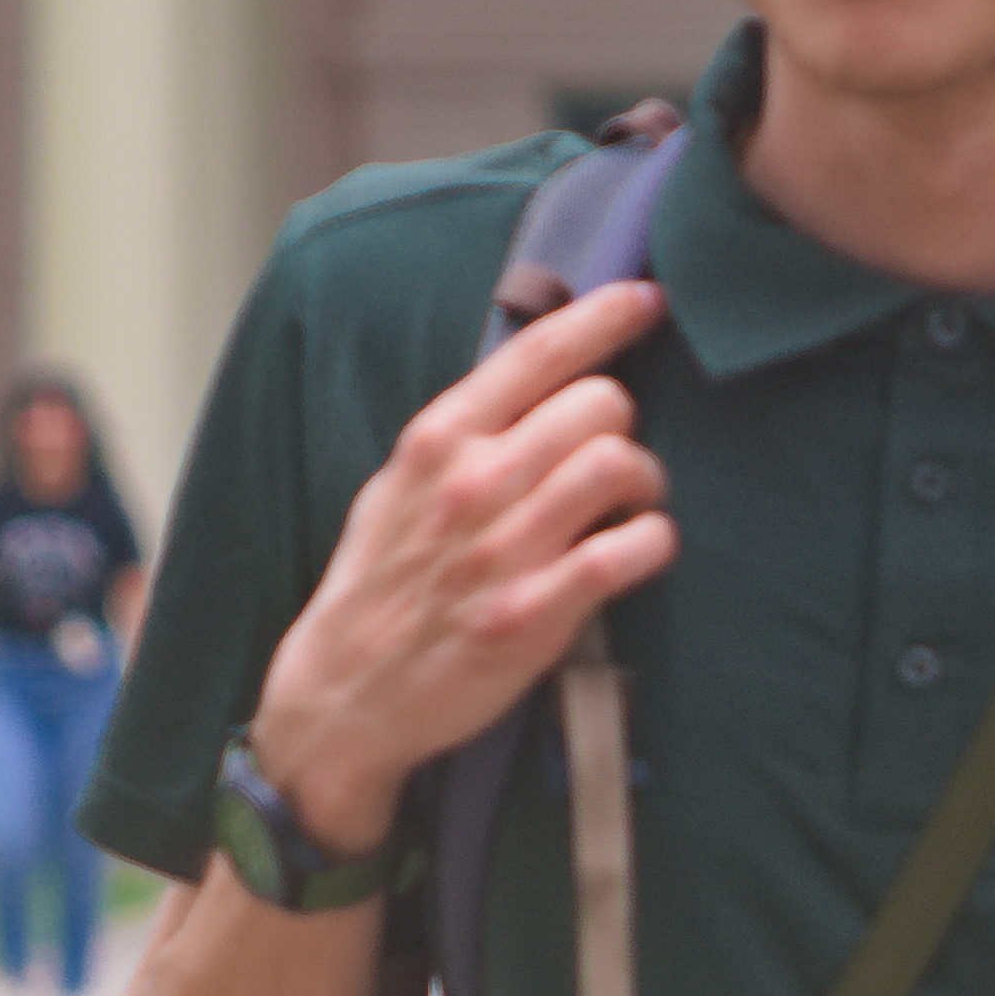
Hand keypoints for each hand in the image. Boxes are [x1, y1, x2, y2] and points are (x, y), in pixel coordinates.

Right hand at [250, 277, 673, 851]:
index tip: (646, 300)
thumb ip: (461, 433)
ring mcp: (502, 549)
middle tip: (615, 461)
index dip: (604, 315)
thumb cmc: (379, 586)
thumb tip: (535, 380)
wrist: (342, 695)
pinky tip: (642, 550)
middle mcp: (471, 483)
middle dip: (622, 427)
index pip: (536, 350)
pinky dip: (653, 544)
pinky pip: (625, 553)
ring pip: (617, 465)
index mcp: (438, 439)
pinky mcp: (532, 616)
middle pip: (598, 404)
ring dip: (644, 482)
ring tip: (632, 505)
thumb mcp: (398, 486)